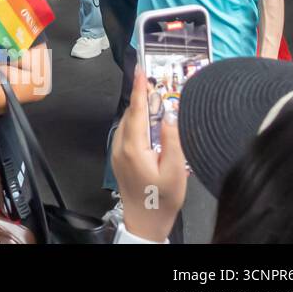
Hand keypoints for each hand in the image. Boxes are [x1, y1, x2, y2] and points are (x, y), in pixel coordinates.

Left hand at [112, 71, 187, 241]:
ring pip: (128, 122)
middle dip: (142, 97)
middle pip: (131, 114)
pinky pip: (127, 132)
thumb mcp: (175, 170)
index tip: (139, 70)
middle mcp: (120, 146)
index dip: (139, 89)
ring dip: (140, 110)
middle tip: (154, 82)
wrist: (145, 221)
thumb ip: (172, 140)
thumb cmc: (162, 199)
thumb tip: (169, 115)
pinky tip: (150, 124)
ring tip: (155, 100)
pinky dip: (137, 123)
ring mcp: (117, 152)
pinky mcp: (119, 158)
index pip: (136, 110)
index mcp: (133, 147)